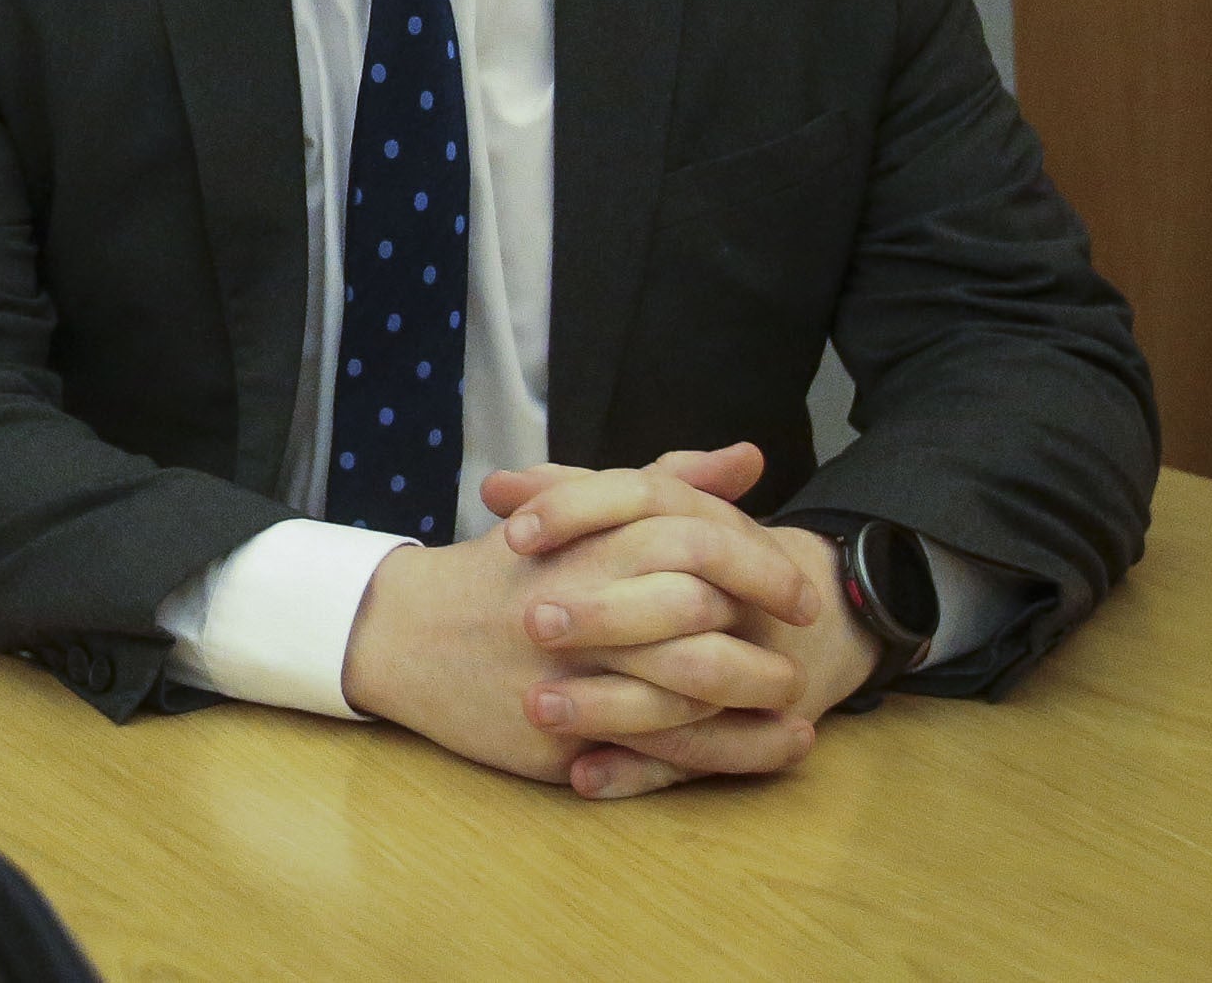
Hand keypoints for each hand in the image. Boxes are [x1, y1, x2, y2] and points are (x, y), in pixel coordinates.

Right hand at [334, 447, 827, 788]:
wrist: (407, 632)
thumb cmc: (507, 570)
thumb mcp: (581, 511)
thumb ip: (668, 482)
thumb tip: (749, 457)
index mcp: (593, 543)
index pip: (700, 543)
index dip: (762, 570)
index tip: (801, 592)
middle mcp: (586, 603)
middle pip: (703, 618)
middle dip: (765, 639)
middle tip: (803, 650)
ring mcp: (573, 672)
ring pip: (687, 691)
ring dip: (754, 701)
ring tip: (793, 705)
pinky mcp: (564, 732)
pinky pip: (658, 750)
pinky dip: (723, 753)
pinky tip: (764, 749)